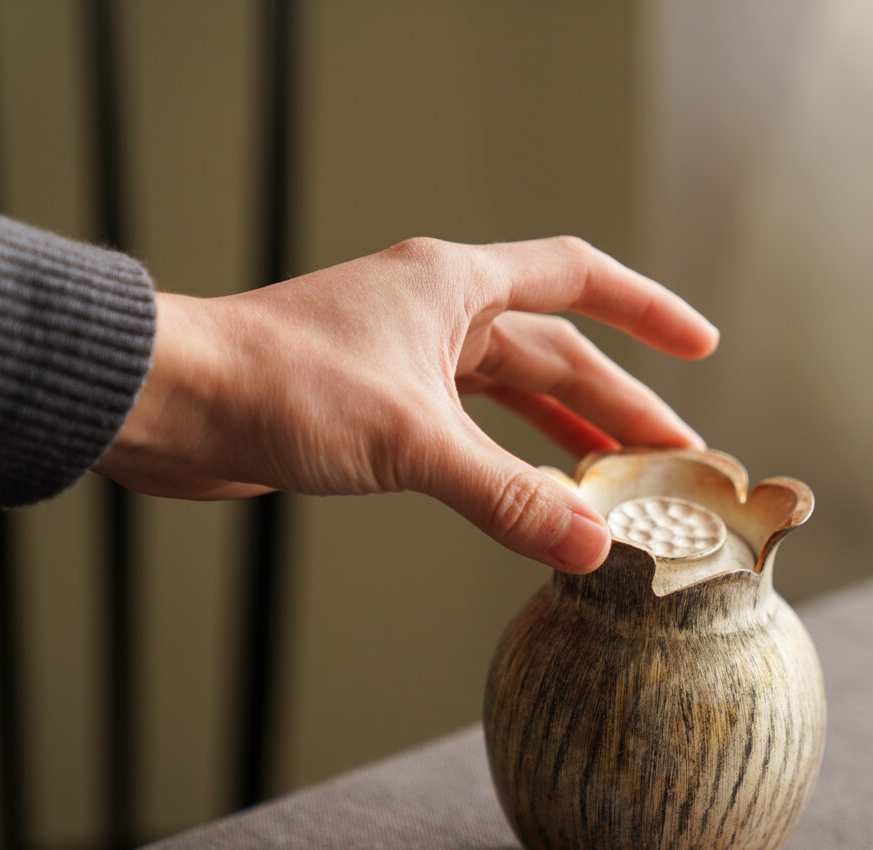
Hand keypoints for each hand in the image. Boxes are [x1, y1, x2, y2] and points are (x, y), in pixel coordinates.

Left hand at [93, 236, 717, 572]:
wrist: (171, 404)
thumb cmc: (279, 387)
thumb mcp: (411, 443)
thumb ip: (506, 497)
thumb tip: (591, 548)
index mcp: (454, 286)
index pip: (578, 278)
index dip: (647, 312)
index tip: (701, 345)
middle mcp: (437, 313)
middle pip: (554, 353)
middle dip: (618, 404)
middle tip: (674, 456)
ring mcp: (408, 359)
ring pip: (512, 396)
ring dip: (568, 437)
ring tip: (621, 482)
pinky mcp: (378, 406)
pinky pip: (469, 432)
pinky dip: (510, 463)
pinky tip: (535, 497)